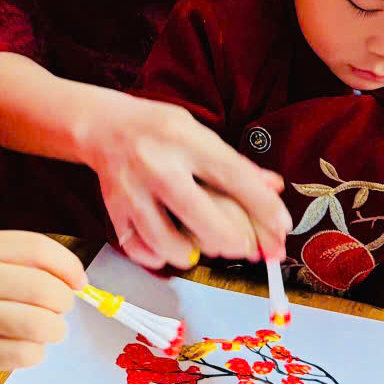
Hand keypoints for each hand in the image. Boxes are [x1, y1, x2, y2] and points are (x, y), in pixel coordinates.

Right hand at [0, 231, 85, 374]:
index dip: (69, 265)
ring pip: (41, 325)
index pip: (39, 250)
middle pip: (45, 290)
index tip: (79, 279)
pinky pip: (24, 354)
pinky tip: (26, 345)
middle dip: (64, 301)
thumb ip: (15, 258)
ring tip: (48, 327)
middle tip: (60, 307)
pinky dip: (36, 351)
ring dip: (55, 329)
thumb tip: (71, 278)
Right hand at [83, 93, 291, 269]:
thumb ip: (235, 163)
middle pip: (204, 219)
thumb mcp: (198, 133)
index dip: (264, 207)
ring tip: (203, 247)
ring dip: (195, 254)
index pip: (234, 177)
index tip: (282, 229)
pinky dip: (160, 258)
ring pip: (170, 244)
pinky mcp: (114, 210)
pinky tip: (169, 248)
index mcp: (185, 140)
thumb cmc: (158, 129)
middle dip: (235, 243)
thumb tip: (274, 189)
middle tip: (244, 246)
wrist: (102, 125)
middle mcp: (158, 165)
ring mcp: (132, 190)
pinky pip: (141, 251)